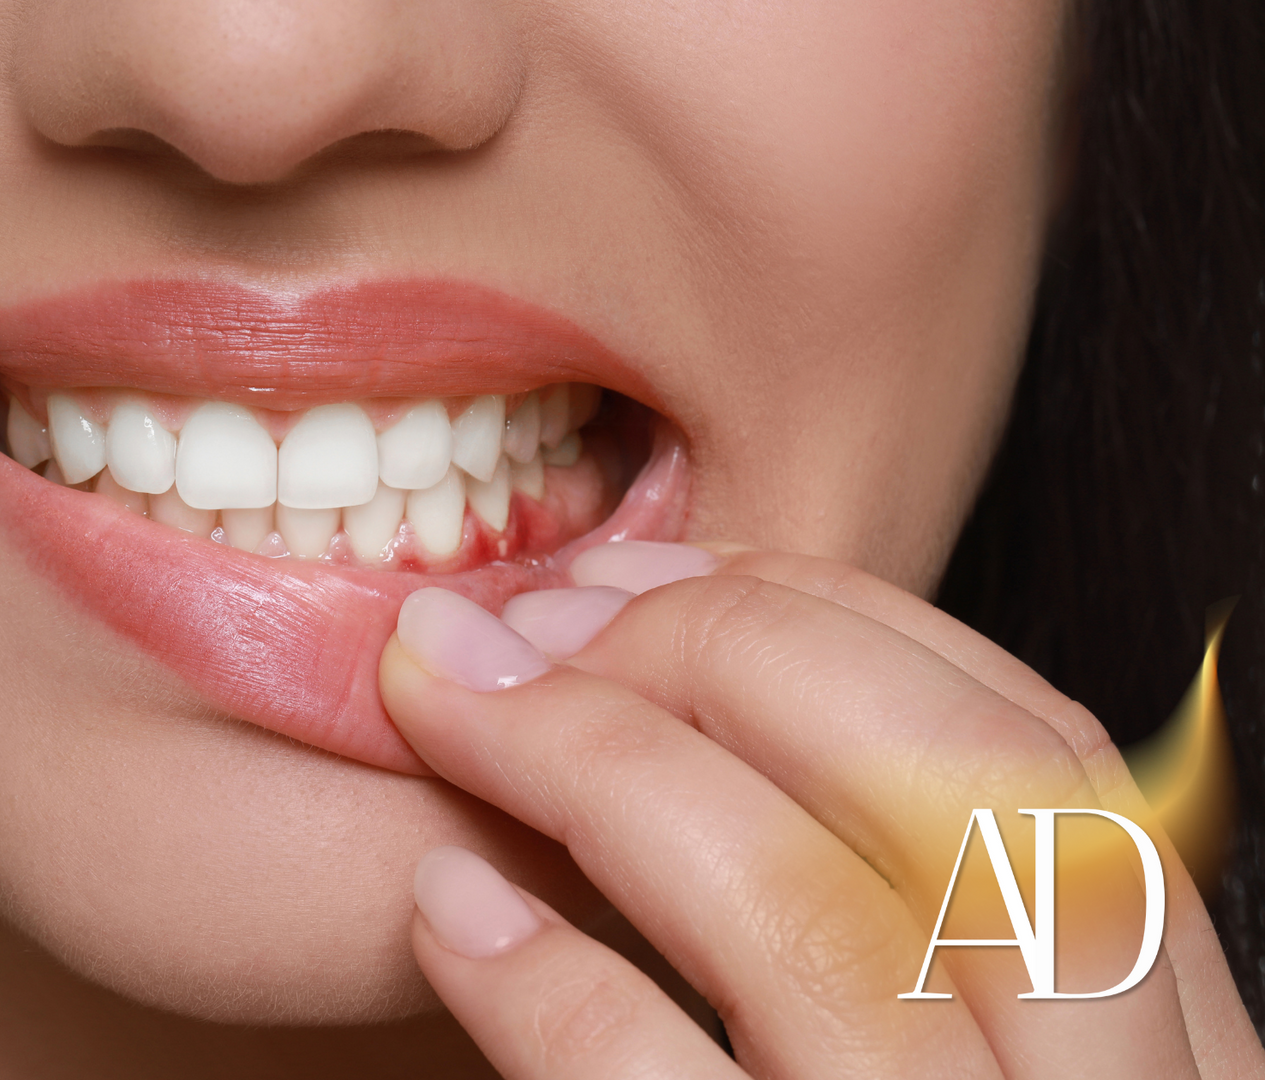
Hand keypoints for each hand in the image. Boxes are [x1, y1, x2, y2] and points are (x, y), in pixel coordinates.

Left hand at [379, 541, 1264, 1078]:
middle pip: (962, 802)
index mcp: (1173, 1058)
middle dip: (719, 656)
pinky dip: (554, 990)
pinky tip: (451, 909)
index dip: (834, 625)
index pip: (1044, 758)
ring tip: (452, 711)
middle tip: (523, 626)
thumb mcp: (945, 1049)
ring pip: (830, 935)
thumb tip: (676, 672)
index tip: (651, 577)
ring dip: (608, 773)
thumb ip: (887, 911)